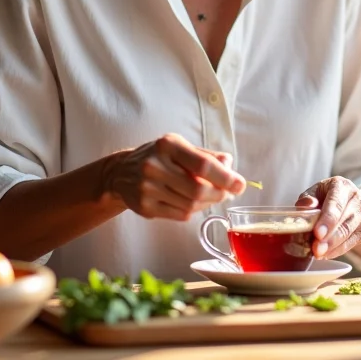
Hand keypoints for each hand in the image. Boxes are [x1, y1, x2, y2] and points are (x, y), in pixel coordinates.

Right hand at [109, 133, 245, 220]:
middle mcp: (154, 166)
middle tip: (228, 193)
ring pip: (190, 206)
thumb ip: (206, 155)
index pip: (201, 165)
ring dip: (207, 203)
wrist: (121, 172)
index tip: (239, 184)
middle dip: (218, 194)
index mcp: (167, 145)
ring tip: (209, 195)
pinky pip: (180, 215)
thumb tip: (230, 165)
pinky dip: (192, 210)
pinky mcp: (145, 207)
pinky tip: (191, 202)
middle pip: (197, 190)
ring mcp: (147, 188)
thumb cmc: (159, 156)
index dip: (224, 177)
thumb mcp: (180, 147)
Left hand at [296, 177, 360, 258]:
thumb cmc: (327, 196)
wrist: (351, 201)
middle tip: (316, 249)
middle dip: (329, 237)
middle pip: (343, 220)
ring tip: (319, 253)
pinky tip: (326, 254)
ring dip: (332, 246)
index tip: (318, 233)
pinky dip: (337, 250)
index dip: (327, 219)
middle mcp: (355, 198)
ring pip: (348, 233)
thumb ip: (308, 198)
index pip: (335, 203)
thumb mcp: (315, 192)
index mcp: (341, 185)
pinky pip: (351, 242)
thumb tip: (306, 206)